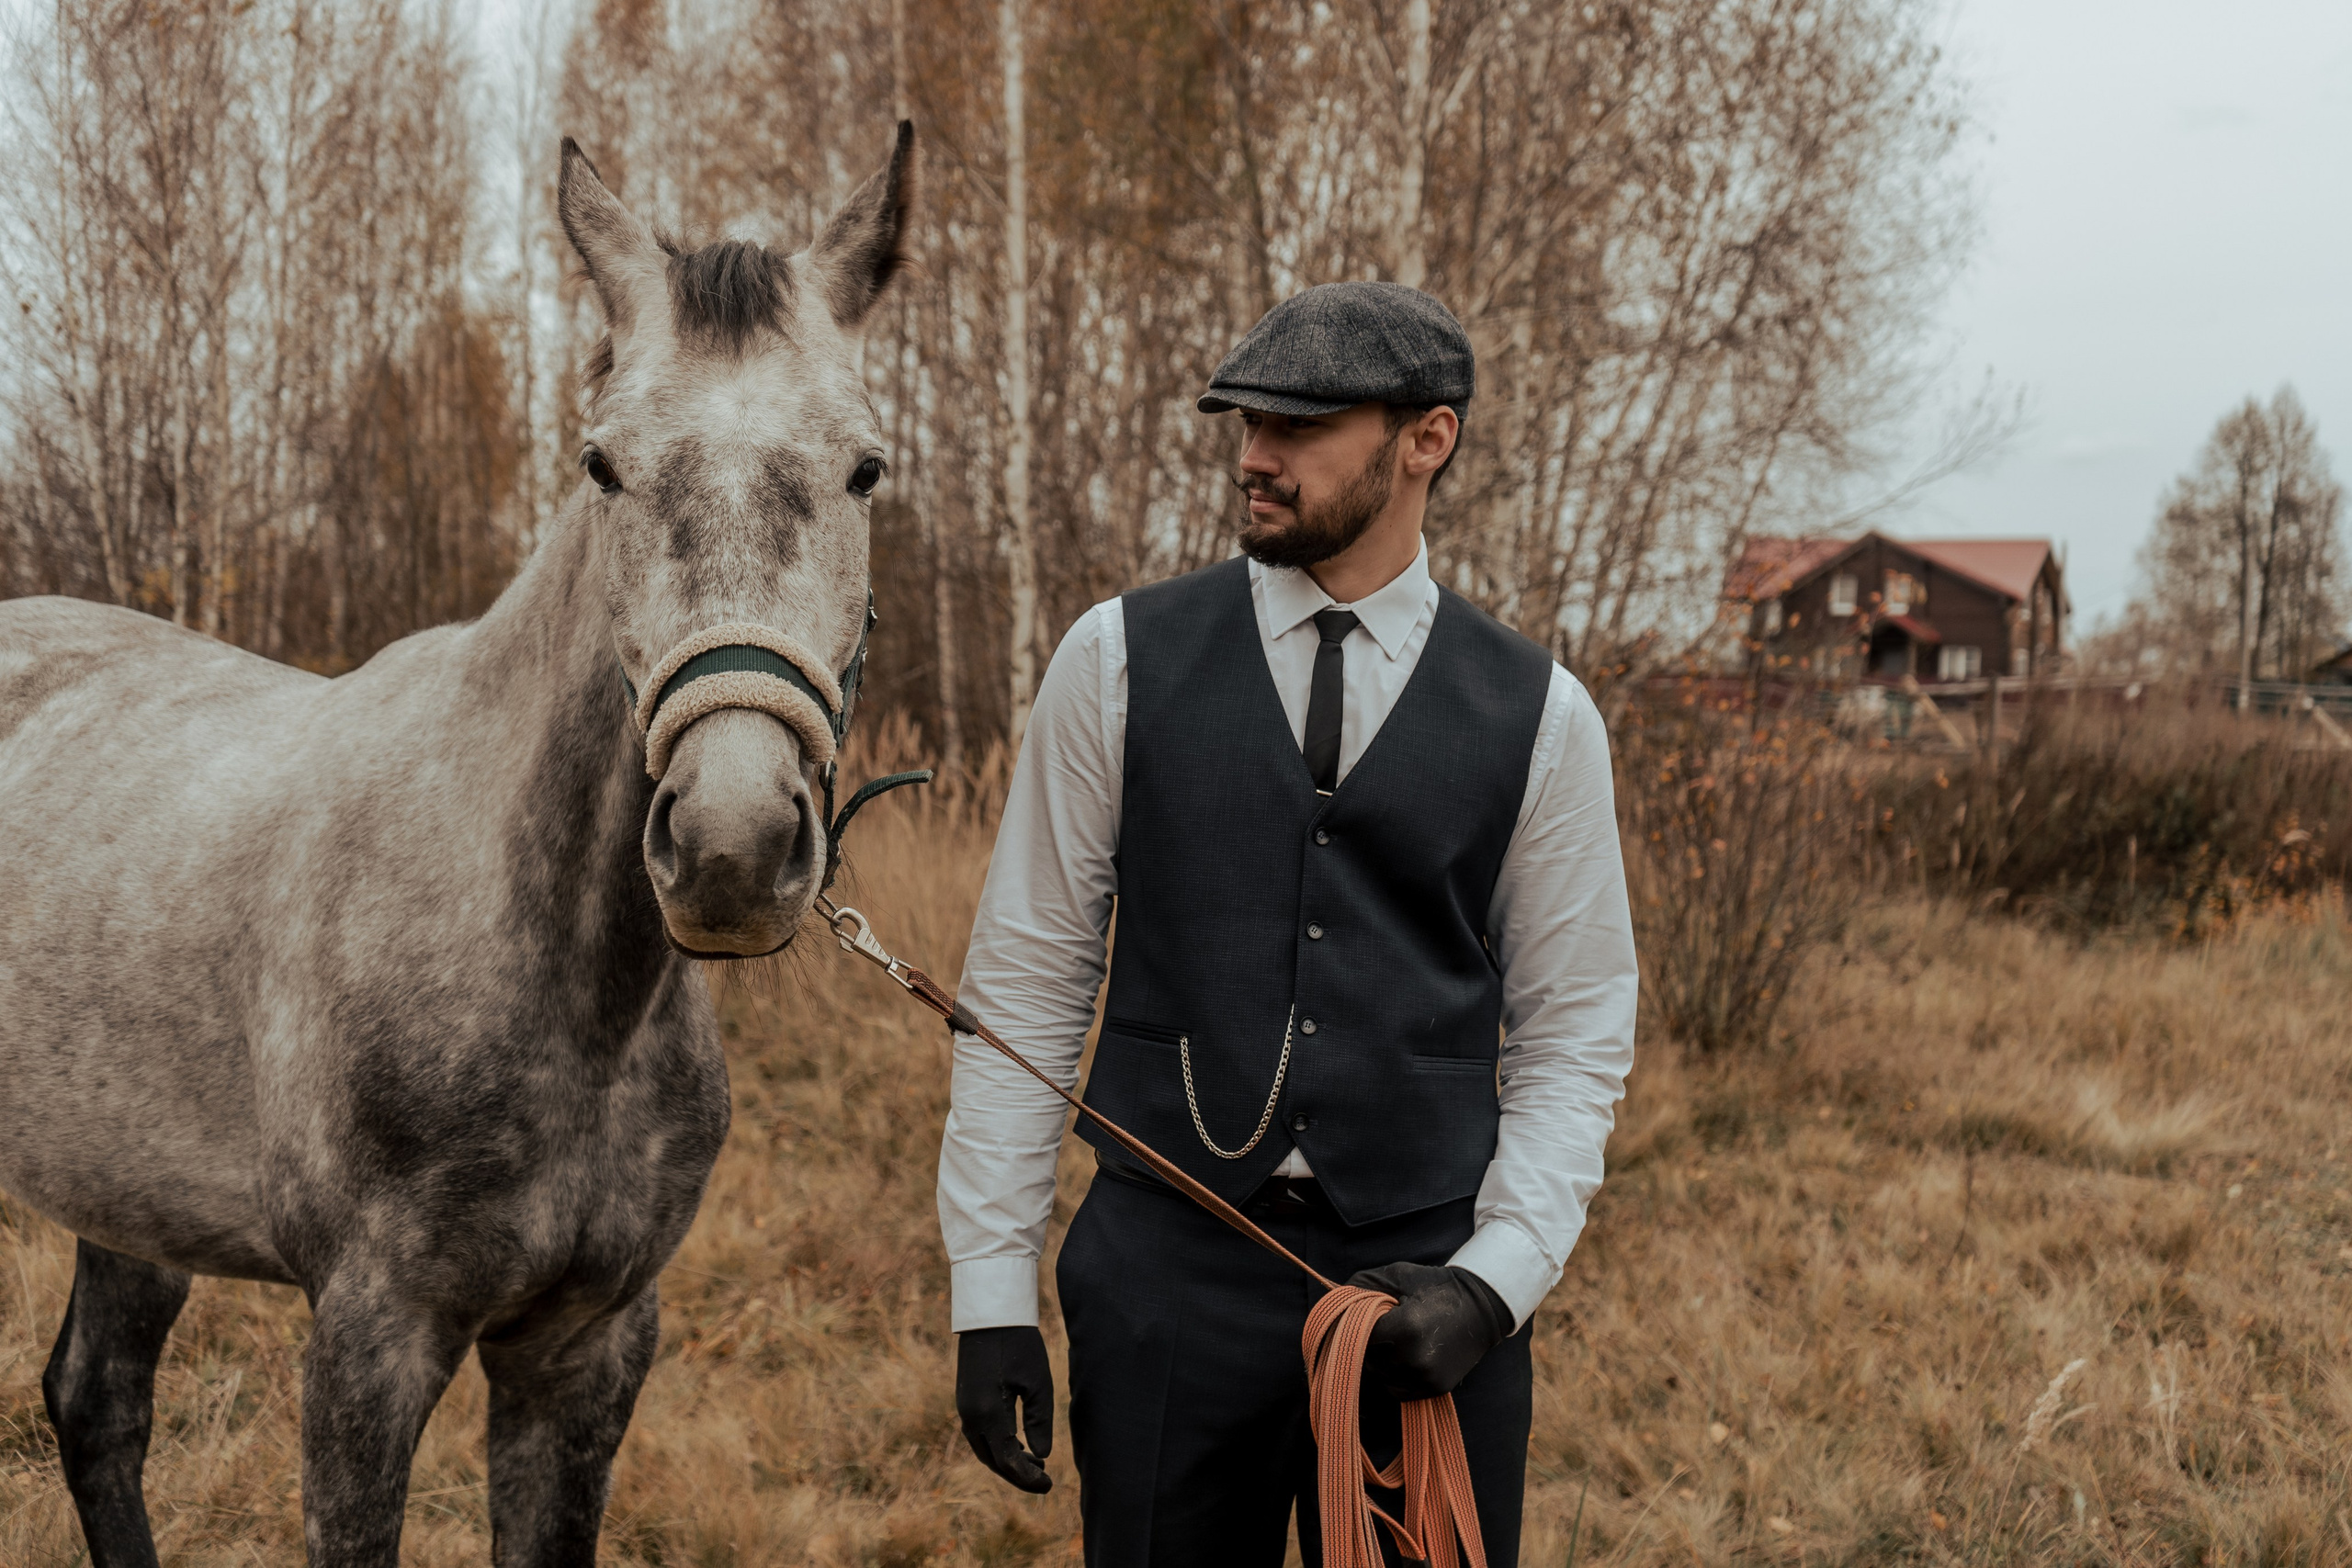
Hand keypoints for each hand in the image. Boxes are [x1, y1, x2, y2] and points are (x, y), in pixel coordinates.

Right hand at [955, 1325, 1054, 1492]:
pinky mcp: (966, 1400)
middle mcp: (970, 1416)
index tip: (1049, 1485)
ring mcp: (964, 1408)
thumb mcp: (1038, 1383)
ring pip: (984, 1449)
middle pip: (992, 1461)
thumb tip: (1042, 1455)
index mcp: (988, 1413)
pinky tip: (1018, 1444)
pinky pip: (980, 1435)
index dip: (1027, 1478)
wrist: (989, 1314)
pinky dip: (998, 1446)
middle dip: (1017, 1475)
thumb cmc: (1018, 1344)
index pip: (1007, 1461)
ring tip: (1036, 1464)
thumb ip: (1039, 1422)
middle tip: (1044, 1481)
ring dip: (1007, 1461)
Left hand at [1346, 1262, 1513, 1401]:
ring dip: (1379, 1361)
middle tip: (1384, 1326)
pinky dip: (1393, 1375)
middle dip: (1367, 1343)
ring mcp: (1426, 1378)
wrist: (1480, 1308)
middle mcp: (1415, 1359)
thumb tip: (1330, 1301)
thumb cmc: (1435, 1287)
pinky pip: (1396, 1389)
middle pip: (1366, 1359)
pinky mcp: (1434, 1389)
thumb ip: (1360, 1287)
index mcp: (1405, 1329)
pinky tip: (1405, 1355)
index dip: (1357, 1326)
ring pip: (1379, 1377)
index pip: (1358, 1337)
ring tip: (1396, 1340)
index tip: (1364, 1317)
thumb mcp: (1397, 1275)